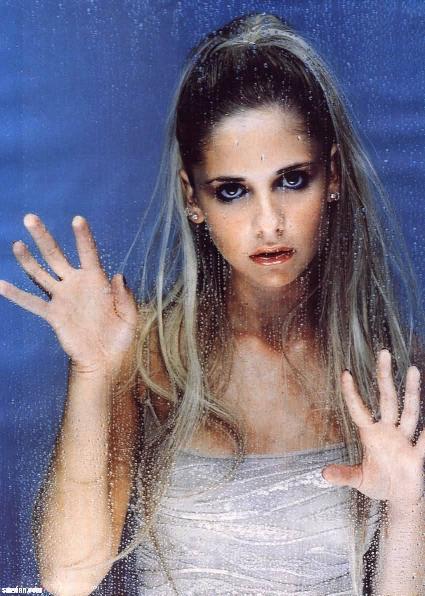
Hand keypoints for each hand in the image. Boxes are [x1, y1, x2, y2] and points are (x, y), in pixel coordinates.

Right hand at [0, 214, 138, 373]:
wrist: (103, 360)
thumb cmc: (119, 336)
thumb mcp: (129, 318)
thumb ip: (125, 297)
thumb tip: (117, 276)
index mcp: (96, 280)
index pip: (88, 252)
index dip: (83, 236)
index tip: (77, 219)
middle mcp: (76, 284)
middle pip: (55, 255)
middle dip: (43, 237)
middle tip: (30, 218)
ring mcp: (62, 298)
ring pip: (40, 273)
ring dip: (28, 259)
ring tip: (17, 244)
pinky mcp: (52, 314)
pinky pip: (31, 303)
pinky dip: (15, 295)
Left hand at [322, 349, 424, 508]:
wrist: (399, 499)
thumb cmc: (378, 484)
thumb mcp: (359, 480)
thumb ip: (344, 475)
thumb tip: (323, 474)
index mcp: (370, 435)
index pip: (359, 409)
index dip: (352, 393)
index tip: (344, 373)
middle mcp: (387, 431)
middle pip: (386, 399)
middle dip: (384, 377)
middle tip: (383, 352)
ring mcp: (404, 440)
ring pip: (409, 411)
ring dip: (412, 392)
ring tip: (413, 369)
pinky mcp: (417, 455)